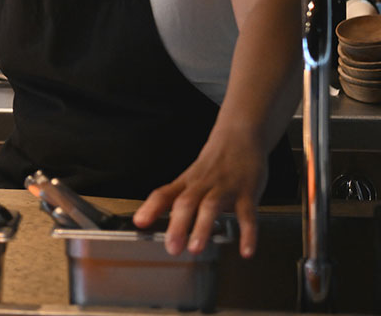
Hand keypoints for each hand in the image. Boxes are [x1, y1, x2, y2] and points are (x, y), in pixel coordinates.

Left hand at [133, 127, 267, 257]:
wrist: (241, 136)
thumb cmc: (215, 162)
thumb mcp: (192, 177)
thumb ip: (178, 198)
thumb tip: (162, 221)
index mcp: (187, 183)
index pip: (163, 194)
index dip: (150, 208)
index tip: (139, 223)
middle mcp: (203, 185)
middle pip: (186, 202)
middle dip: (177, 225)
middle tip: (172, 247)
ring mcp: (225, 188)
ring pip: (211, 206)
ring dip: (202, 227)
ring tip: (196, 248)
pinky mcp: (247, 193)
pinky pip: (248, 215)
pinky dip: (248, 234)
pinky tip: (245, 251)